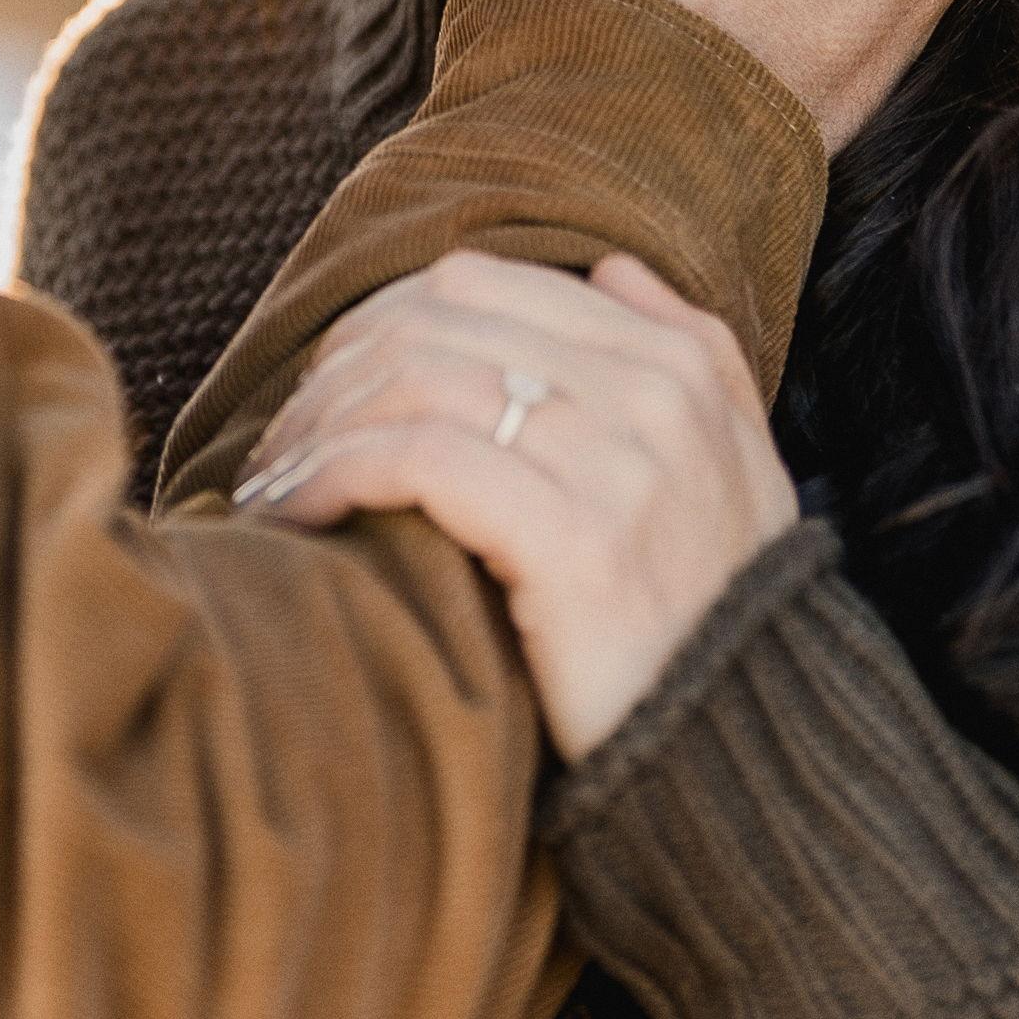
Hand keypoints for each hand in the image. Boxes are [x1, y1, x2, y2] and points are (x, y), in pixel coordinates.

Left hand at [237, 248, 801, 758]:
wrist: (747, 750)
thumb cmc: (711, 618)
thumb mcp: (734, 468)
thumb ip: (689, 350)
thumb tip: (609, 268)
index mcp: (681, 363)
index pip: (481, 284)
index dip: (378, 323)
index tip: (325, 387)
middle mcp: (656, 392)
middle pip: (435, 320)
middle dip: (335, 371)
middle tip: (278, 438)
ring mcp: (620, 462)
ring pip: (416, 380)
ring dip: (318, 427)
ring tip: (271, 481)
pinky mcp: (575, 538)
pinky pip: (417, 459)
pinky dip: (334, 474)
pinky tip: (296, 514)